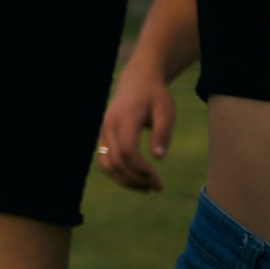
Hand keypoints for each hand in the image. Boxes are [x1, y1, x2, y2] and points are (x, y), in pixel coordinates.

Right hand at [95, 55, 176, 192]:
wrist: (137, 80)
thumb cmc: (155, 96)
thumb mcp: (166, 111)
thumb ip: (162, 133)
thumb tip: (158, 158)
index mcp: (125, 118)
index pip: (128, 151)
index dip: (141, 169)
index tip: (158, 179)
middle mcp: (108, 125)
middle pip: (116, 161)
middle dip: (136, 179)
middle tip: (156, 188)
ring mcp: (103, 131)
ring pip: (106, 164)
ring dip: (124, 180)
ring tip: (146, 188)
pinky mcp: (103, 135)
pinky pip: (104, 160)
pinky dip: (117, 173)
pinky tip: (135, 179)